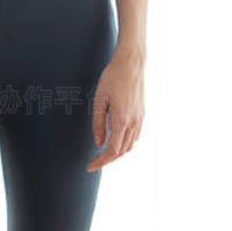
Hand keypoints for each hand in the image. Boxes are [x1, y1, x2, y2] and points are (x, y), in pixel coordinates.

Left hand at [87, 49, 144, 171]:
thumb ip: (98, 123)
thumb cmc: (112, 78)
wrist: (131, 64)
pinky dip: (125, 144)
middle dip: (107, 160)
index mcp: (121, 120)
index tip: (89, 166)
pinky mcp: (142, 114)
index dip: (100, 161)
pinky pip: (135, 136)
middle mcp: (133, 122)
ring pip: (130, 145)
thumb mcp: (99, 100)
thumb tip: (98, 142)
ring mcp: (140, 119)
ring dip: (117, 153)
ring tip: (103, 154)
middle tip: (94, 162)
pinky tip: (115, 141)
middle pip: (121, 151)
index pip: (112, 150)